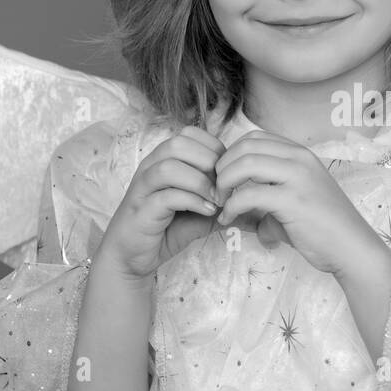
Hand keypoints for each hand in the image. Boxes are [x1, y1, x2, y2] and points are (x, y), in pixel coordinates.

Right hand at [94, 125, 224, 281]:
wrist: (132, 256)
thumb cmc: (166, 229)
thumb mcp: (202, 213)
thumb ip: (225, 205)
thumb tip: (258, 208)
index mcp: (164, 160)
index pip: (190, 134)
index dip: (215, 148)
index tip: (229, 172)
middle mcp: (150, 168)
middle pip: (178, 143)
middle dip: (209, 161)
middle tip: (225, 186)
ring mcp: (143, 188)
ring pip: (169, 167)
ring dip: (200, 182)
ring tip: (217, 200)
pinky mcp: (141, 210)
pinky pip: (165, 196)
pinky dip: (192, 201)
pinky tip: (208, 212)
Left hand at [213, 130, 385, 277]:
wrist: (352, 248)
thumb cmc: (324, 228)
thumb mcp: (295, 198)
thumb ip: (268, 190)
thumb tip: (234, 199)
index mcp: (300, 154)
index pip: (254, 138)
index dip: (231, 155)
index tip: (224, 178)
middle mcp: (300, 158)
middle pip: (245, 146)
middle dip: (222, 167)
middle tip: (217, 191)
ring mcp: (298, 177)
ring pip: (245, 164)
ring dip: (224, 183)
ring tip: (221, 202)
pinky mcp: (293, 200)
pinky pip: (248, 195)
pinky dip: (231, 207)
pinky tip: (229, 219)